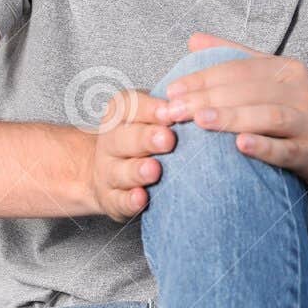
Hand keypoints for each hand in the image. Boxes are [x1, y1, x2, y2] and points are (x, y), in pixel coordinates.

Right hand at [85, 90, 175, 220]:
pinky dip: (129, 201)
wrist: (109, 174)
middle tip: (168, 139)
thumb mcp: (149, 118)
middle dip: (145, 138)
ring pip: (119, 171)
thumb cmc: (142, 139)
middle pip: (122, 138)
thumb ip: (168, 112)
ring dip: (137, 171)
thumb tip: (199, 106)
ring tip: (154, 170)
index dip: (149, 109)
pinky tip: (141, 198)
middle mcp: (110, 143)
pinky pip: (118, 201)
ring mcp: (108, 173)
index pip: (128, 107)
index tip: (170, 113)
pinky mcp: (111, 200)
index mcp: (119, 117)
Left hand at [156, 34, 307, 186]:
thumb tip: (194, 39)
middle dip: (207, 98)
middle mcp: (301, 92)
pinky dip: (264, 147)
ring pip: (268, 115)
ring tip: (199, 120)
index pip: (238, 69)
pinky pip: (287, 150)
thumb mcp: (278, 77)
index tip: (171, 89)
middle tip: (172, 109)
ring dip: (232, 117)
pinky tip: (241, 146)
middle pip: (248, 90)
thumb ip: (236, 57)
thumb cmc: (307, 110)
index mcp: (287, 70)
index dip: (203, 77)